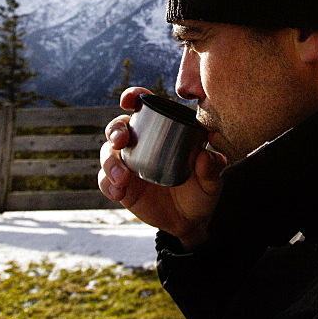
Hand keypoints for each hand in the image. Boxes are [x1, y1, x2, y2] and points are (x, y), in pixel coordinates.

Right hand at [98, 86, 225, 249]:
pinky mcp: (120, 185)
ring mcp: (128, 164)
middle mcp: (140, 142)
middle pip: (118, 127)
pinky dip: (108, 184)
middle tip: (120, 141)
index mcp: (162, 130)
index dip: (133, 96)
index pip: (144, 107)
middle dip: (115, 130)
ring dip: (110, 162)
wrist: (189, 221)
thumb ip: (212, 167)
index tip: (129, 99)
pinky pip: (105, 180)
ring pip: (107, 153)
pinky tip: (118, 192)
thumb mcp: (211, 180)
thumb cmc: (201, 190)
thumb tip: (207, 156)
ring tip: (122, 177)